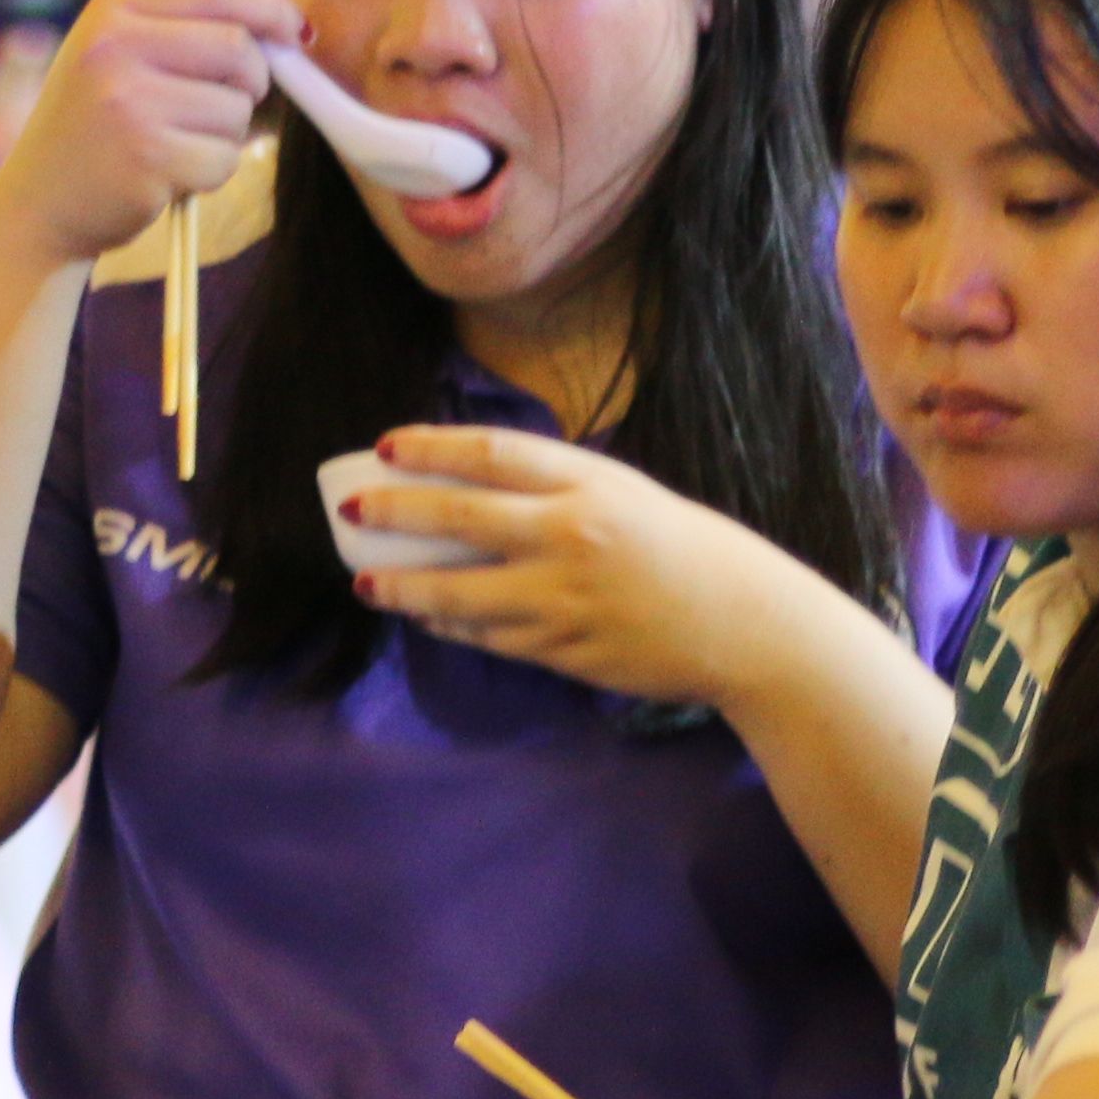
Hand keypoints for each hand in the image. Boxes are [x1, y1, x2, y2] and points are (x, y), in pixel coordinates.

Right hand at [0, 0, 299, 271]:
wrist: (38, 205)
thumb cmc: (95, 128)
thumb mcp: (124, 56)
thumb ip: (194, 23)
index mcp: (111, 12)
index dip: (268, 7)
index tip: (293, 31)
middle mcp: (115, 48)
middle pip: (238, 47)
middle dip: (252, 81)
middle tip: (229, 103)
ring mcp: (129, 104)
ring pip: (236, 110)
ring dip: (226, 135)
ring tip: (176, 145)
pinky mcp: (147, 159)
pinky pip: (223, 160)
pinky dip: (210, 174)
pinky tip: (167, 177)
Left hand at [338, 425, 795, 704]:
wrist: (748, 626)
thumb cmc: (691, 553)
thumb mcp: (632, 496)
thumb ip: (564, 490)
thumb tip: (483, 487)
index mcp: (590, 484)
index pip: (490, 455)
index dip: (430, 448)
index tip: (385, 447)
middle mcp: (571, 535)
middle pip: (458, 519)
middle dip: (394, 514)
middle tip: (350, 513)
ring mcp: (565, 599)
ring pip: (460, 593)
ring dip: (405, 590)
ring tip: (367, 585)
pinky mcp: (565, 650)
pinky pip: (492, 637)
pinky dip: (453, 627)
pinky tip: (429, 619)